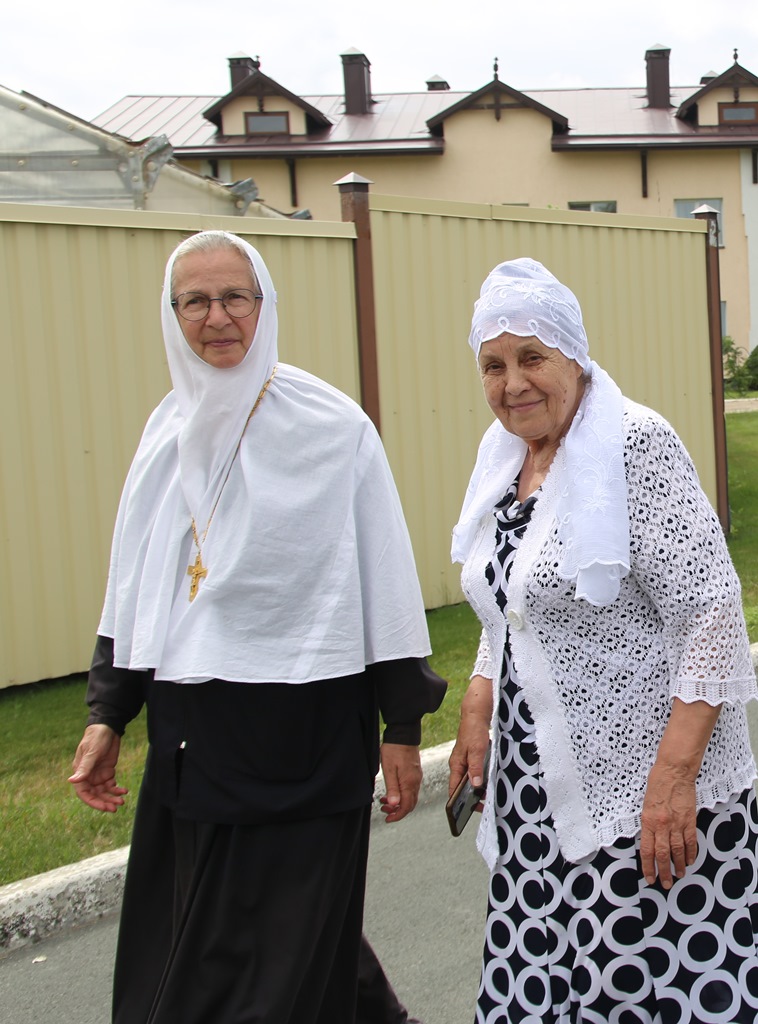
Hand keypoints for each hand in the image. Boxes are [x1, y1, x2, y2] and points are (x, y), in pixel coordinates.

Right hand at [69, 724, 127, 812]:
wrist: (109, 727)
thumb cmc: (96, 737)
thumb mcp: (92, 752)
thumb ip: (84, 768)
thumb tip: (71, 781)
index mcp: (80, 772)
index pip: (84, 793)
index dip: (93, 802)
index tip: (104, 807)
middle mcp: (88, 776)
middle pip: (95, 795)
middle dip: (105, 802)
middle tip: (116, 807)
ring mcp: (98, 774)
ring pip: (104, 792)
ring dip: (112, 797)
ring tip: (122, 800)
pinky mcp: (107, 771)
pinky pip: (111, 785)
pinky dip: (117, 789)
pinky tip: (124, 791)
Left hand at [379, 743, 421, 822]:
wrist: (403, 733)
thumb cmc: (394, 749)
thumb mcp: (389, 769)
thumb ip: (392, 788)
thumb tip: (394, 805)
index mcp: (409, 783)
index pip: (406, 807)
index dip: (397, 816)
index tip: (388, 818)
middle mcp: (415, 781)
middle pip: (410, 804)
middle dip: (397, 811)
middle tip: (385, 811)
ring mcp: (416, 777)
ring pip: (410, 797)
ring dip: (399, 803)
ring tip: (385, 801)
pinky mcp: (414, 772)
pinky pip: (411, 789)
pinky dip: (402, 794)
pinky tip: (393, 791)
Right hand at [448, 675, 491, 798]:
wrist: (476, 715)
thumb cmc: (474, 730)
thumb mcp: (476, 749)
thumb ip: (475, 767)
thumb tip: (475, 785)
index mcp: (456, 765)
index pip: (453, 789)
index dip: (458, 802)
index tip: (468, 811)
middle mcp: (459, 765)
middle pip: (462, 787)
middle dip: (471, 798)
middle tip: (483, 806)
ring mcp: (466, 762)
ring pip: (470, 781)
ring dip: (478, 789)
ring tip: (489, 798)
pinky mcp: (473, 759)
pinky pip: (476, 773)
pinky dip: (482, 780)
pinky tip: (490, 784)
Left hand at [640, 762, 697, 888]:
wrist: (673, 772)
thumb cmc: (656, 784)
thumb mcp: (645, 805)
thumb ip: (648, 823)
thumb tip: (649, 839)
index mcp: (647, 821)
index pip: (647, 850)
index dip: (648, 866)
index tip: (650, 877)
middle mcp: (661, 825)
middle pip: (663, 854)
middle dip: (664, 872)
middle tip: (666, 884)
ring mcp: (677, 823)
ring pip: (677, 851)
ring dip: (679, 865)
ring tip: (679, 875)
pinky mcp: (689, 820)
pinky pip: (691, 841)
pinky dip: (691, 853)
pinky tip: (690, 861)